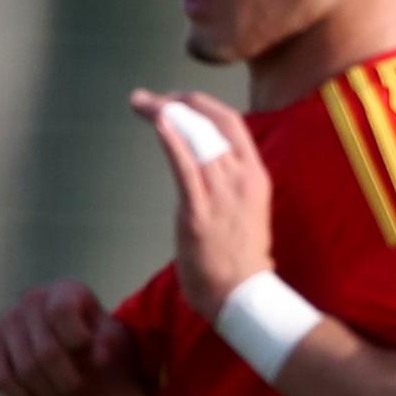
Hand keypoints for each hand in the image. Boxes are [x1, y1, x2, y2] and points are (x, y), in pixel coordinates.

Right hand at [0, 279, 136, 395]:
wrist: (73, 358)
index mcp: (66, 290)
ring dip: (46, 391)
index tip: (95, 357)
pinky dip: (20, 395)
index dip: (77, 340)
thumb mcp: (115, 342)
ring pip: (25, 369)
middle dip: (66, 380)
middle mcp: (33, 297)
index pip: (62, 311)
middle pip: (46, 352)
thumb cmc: (99, 346)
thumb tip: (97, 355)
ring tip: (59, 393)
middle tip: (76, 387)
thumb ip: (110, 342)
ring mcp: (7, 318)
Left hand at [130, 89, 273, 317]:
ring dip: (164, 113)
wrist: (243, 296)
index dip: (201, 104)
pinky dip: (171, 141)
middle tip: (150, 99)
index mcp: (255, 175)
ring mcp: (222, 195)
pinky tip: (158, 122)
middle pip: (210, 121)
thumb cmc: (241, 259)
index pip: (230, 122)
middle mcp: (242, 178)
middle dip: (178, 101)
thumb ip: (230, 184)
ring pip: (196, 137)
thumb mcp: (245, 210)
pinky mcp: (199, 213)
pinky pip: (186, 168)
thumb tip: (208, 166)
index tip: (177, 101)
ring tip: (140, 103)